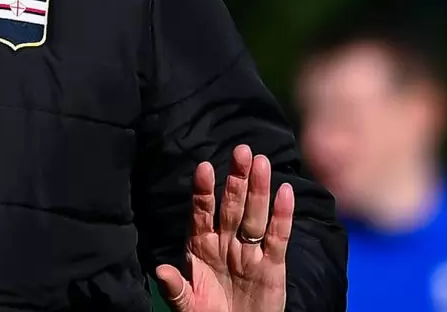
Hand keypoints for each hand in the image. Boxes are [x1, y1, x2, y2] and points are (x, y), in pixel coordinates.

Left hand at [156, 145, 293, 311]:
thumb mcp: (188, 305)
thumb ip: (176, 288)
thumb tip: (160, 272)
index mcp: (201, 245)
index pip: (202, 212)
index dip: (203, 190)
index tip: (203, 167)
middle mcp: (225, 242)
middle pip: (232, 205)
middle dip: (236, 178)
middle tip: (241, 150)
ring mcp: (249, 251)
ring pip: (254, 214)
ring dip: (258, 189)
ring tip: (260, 162)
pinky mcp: (273, 265)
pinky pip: (278, 237)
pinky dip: (282, 215)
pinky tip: (285, 192)